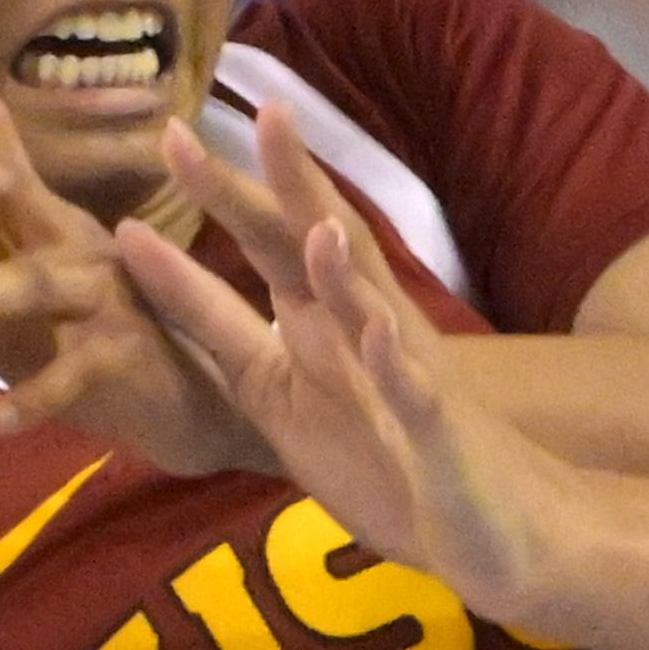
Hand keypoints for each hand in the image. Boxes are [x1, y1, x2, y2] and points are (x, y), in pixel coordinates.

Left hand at [0, 85, 265, 476]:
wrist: (187, 393)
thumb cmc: (76, 329)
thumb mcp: (12, 276)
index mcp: (36, 208)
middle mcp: (66, 236)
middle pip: (6, 182)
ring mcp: (98, 294)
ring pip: (37, 281)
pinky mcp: (119, 354)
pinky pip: (71, 374)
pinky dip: (33, 397)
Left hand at [110, 105, 573, 616]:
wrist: (494, 530)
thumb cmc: (389, 458)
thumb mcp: (280, 391)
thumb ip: (222, 330)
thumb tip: (153, 268)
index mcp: (325, 322)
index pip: (271, 241)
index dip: (224, 192)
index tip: (168, 134)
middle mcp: (370, 331)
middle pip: (326, 246)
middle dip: (288, 189)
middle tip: (259, 119)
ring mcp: (410, 378)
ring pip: (376, 311)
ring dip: (345, 269)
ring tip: (312, 221)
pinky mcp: (439, 437)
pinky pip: (417, 398)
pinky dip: (397, 365)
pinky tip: (377, 333)